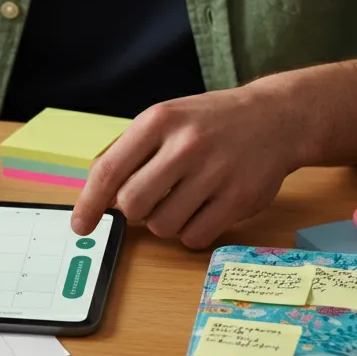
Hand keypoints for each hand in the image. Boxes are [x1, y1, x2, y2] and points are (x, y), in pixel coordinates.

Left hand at [70, 85, 301, 247]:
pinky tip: (203, 210)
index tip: (80, 226)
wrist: (276, 117)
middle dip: (134, 211)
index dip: (90, 204)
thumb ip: (130, 153)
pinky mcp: (239, 198)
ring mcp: (215, 172)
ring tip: (183, 200)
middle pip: (133, 204)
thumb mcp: (166, 120)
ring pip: (162, 226)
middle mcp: (186, 144)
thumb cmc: (209, 123)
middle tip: (150, 200)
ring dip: (164, 222)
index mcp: (159, 120)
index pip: (110, 170)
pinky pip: (194, 237)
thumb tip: (96, 199)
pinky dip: (191, 232)